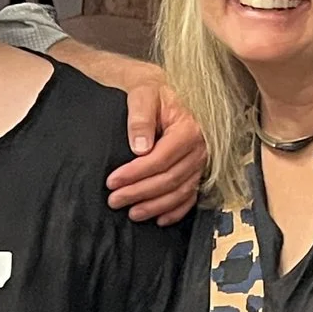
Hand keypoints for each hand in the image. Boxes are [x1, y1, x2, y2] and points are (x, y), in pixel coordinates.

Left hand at [104, 73, 207, 224]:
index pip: (161, 158)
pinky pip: (191, 196)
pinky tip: (159, 220)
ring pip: (180, 191)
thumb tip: (140, 147)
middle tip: (114, 200)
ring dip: (155, 206)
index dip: (136, 173)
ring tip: (131, 213)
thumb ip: (140, 117)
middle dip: (140, 193)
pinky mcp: (197, 171)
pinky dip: (176, 211)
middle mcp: (199, 147)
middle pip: (170, 178)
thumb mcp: (142, 94)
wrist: (161, 92)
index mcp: (188, 128)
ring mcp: (200, 162)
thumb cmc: (150, 92)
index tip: (112, 181)